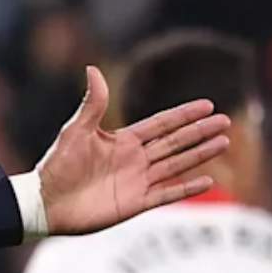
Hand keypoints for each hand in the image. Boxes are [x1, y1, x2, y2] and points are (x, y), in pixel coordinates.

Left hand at [36, 65, 231, 234]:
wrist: (45, 203)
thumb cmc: (57, 166)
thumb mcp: (76, 131)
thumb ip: (93, 103)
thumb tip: (93, 69)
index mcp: (123, 140)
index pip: (161, 124)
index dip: (183, 115)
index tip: (207, 104)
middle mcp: (134, 159)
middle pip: (175, 142)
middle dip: (200, 132)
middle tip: (226, 122)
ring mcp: (136, 182)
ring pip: (176, 164)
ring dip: (200, 154)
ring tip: (224, 142)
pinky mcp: (134, 204)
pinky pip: (166, 193)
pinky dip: (186, 188)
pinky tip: (207, 180)